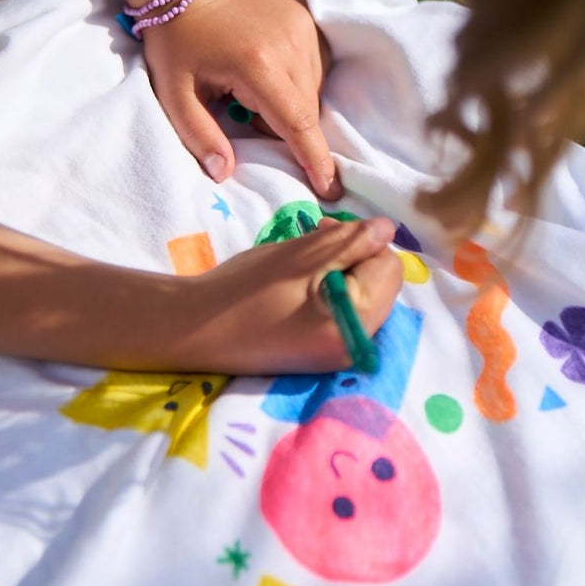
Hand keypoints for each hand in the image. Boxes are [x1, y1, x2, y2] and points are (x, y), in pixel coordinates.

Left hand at [141, 0, 339, 198]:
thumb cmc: (176, 43)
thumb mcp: (174, 95)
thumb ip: (200, 137)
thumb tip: (225, 173)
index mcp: (257, 65)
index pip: (297, 123)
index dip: (315, 160)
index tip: (329, 190)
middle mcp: (289, 44)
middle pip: (308, 110)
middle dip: (290, 131)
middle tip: (250, 121)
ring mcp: (302, 27)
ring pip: (315, 90)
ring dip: (294, 106)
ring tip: (253, 95)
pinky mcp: (305, 19)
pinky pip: (315, 67)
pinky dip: (299, 84)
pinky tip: (269, 77)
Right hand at [174, 217, 401, 374]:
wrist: (195, 329)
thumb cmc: (245, 289)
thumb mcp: (301, 257)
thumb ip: (350, 241)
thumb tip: (386, 229)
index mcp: (355, 324)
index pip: (389, 269)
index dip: (362, 242)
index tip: (325, 230)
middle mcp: (356, 348)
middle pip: (381, 286)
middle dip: (355, 256)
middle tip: (314, 241)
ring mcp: (339, 355)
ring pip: (363, 298)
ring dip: (342, 271)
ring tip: (302, 263)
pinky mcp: (322, 355)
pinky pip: (344, 314)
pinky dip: (330, 292)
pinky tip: (299, 285)